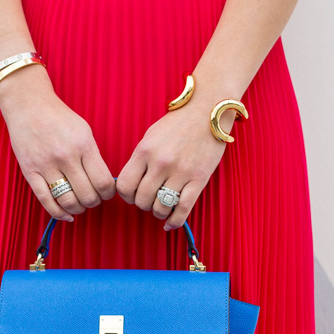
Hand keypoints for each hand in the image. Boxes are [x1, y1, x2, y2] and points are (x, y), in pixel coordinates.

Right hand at [0, 66, 114, 220]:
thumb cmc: (59, 119)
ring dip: (77, 209)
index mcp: (83, 145)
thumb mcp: (84, 132)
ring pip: (68, 202)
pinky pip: (46, 201)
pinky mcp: (30, 172)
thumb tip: (104, 184)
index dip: (108, 194)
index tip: (105, 192)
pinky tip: (66, 214)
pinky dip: (58, 213)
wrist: (29, 106)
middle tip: (92, 198)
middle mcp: (65, 156)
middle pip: (87, 195)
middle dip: (93, 202)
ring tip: (79, 204)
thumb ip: (93, 157)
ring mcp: (46, 165)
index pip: (103, 182)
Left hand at [115, 103, 228, 229]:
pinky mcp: (199, 179)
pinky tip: (170, 223)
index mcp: (144, 151)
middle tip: (149, 200)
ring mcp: (180, 172)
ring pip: (160, 207)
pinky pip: (183, 209)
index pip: (125, 186)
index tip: (132, 195)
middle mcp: (160, 163)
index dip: (126, 196)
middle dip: (143, 204)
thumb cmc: (179, 123)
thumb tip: (131, 183)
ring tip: (161, 208)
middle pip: (141, 200)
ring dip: (158, 212)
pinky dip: (175, 221)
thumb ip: (140, 159)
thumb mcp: (151, 136)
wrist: (208, 110)